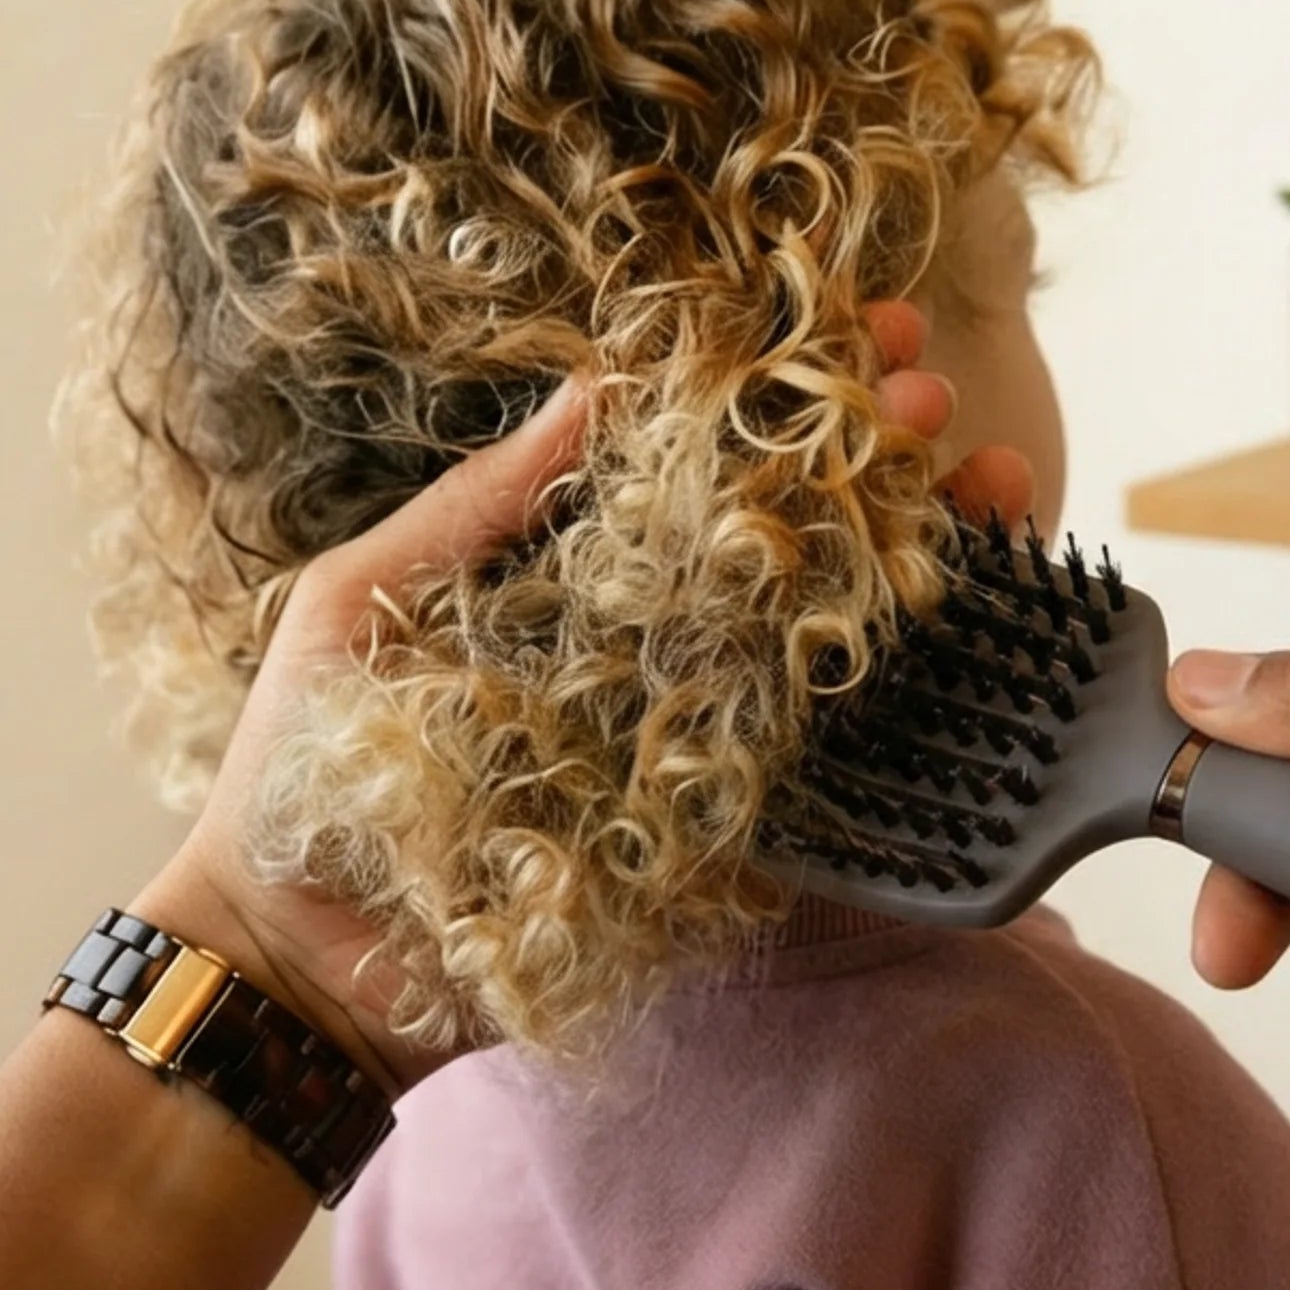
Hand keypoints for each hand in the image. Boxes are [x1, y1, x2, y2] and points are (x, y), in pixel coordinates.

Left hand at [136, 301, 1036, 1091]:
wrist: (290, 961)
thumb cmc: (300, 765)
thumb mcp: (364, 602)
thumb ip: (479, 506)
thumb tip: (597, 384)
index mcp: (571, 578)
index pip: (697, 466)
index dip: (778, 398)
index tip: (856, 328)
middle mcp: (646, 650)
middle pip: (789, 539)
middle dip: (875, 463)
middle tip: (938, 397)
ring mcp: (689, 746)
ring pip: (832, 638)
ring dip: (923, 557)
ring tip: (998, 484)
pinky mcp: (710, 845)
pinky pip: (824, 777)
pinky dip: (907, 710)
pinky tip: (975, 632)